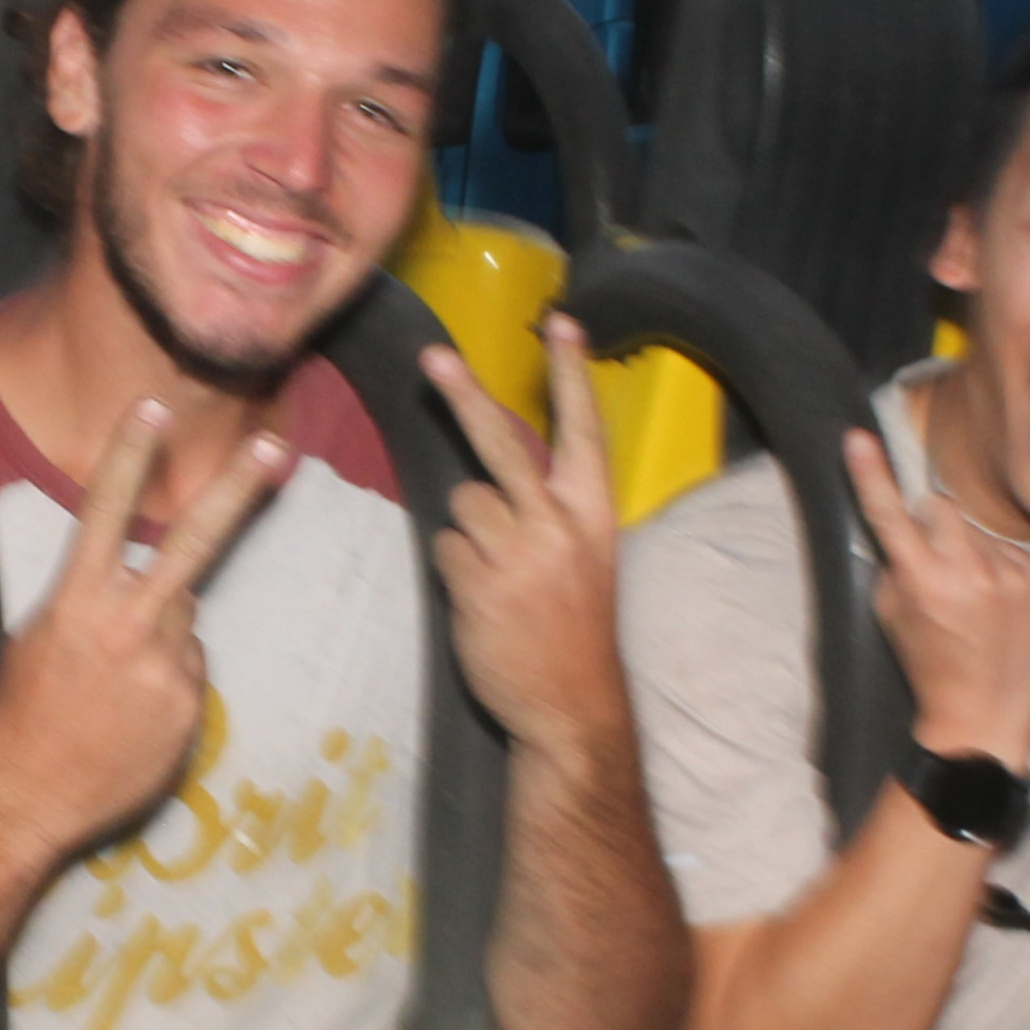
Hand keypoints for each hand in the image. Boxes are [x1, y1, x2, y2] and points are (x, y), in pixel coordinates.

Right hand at [0, 400, 284, 858]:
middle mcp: (128, 625)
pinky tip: (129, 723)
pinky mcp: (188, 709)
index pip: (107, 511)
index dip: (129, 455)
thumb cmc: (17, 718)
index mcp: (78, 601)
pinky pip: (189, 677)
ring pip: (184, 626)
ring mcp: (166, 669)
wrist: (21, 798)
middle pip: (194, 545)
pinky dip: (168, 690)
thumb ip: (94, 606)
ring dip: (161, 642)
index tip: (151, 406)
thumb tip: (142, 597)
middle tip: (275, 449)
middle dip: (235, 491)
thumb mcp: (40, 641)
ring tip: (113, 692)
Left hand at [423, 315, 627, 763]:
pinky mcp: (478, 584)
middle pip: (503, 442)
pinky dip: (456, 568)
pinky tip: (483, 601)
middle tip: (434, 357)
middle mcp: (558, 523)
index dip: (571, 375)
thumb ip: (550, 510)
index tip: (562, 322)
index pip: (585, 430)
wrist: (571, 707)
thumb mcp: (584, 559)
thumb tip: (496, 473)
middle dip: (466, 395)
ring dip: (469, 532)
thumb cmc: (575, 628)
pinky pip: (446, 547)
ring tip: (498, 575)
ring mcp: (518, 553)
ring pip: (462, 501)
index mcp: (594, 513)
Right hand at [847, 429, 1029, 765]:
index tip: (858, 440)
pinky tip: (998, 605)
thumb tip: (905, 530)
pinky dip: (999, 569)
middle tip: (931, 559)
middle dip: (930, 523)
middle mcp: (970, 573)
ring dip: (969, 550)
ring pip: (979, 530)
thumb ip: (897, 567)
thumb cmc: (931, 670)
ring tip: (973, 598)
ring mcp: (1012, 575)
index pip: (890, 516)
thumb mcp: (893, 618)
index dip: (871, 476)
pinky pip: (1011, 552)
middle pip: (942, 507)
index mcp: (924, 583)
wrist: (986, 717)